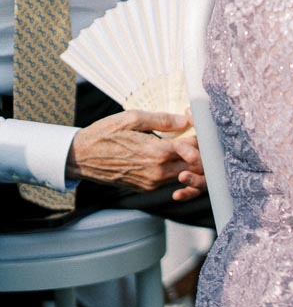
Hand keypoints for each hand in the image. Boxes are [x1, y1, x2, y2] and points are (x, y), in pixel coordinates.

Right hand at [68, 110, 204, 197]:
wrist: (79, 158)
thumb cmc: (104, 134)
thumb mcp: (132, 119)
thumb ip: (163, 120)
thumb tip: (186, 121)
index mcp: (157, 153)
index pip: (195, 148)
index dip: (200, 135)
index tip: (195, 124)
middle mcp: (157, 172)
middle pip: (195, 165)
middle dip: (200, 150)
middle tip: (196, 134)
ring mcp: (152, 183)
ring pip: (183, 173)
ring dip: (189, 160)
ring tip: (183, 142)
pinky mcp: (146, 188)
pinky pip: (169, 179)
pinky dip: (176, 168)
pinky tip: (171, 153)